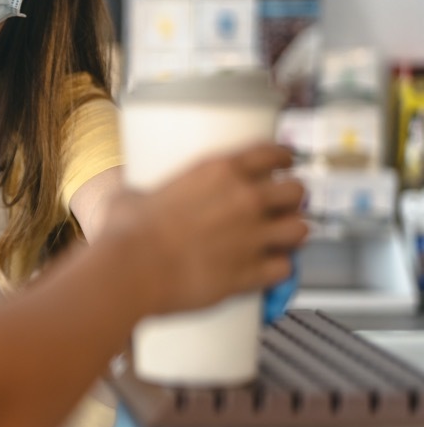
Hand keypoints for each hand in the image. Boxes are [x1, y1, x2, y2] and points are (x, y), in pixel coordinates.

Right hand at [104, 143, 308, 316]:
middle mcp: (244, 199)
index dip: (284, 157)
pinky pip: (286, 268)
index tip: (285, 162)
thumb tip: (132, 199)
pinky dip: (282, 269)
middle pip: (296, 191)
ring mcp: (252, 237)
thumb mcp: (133, 196)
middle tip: (281, 206)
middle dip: (292, 199)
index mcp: (219, 171)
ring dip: (292, 233)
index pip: (272, 153)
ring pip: (300, 229)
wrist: (130, 270)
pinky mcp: (250, 273)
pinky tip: (272, 268)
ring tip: (281, 238)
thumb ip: (144, 193)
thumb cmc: (126, 233)